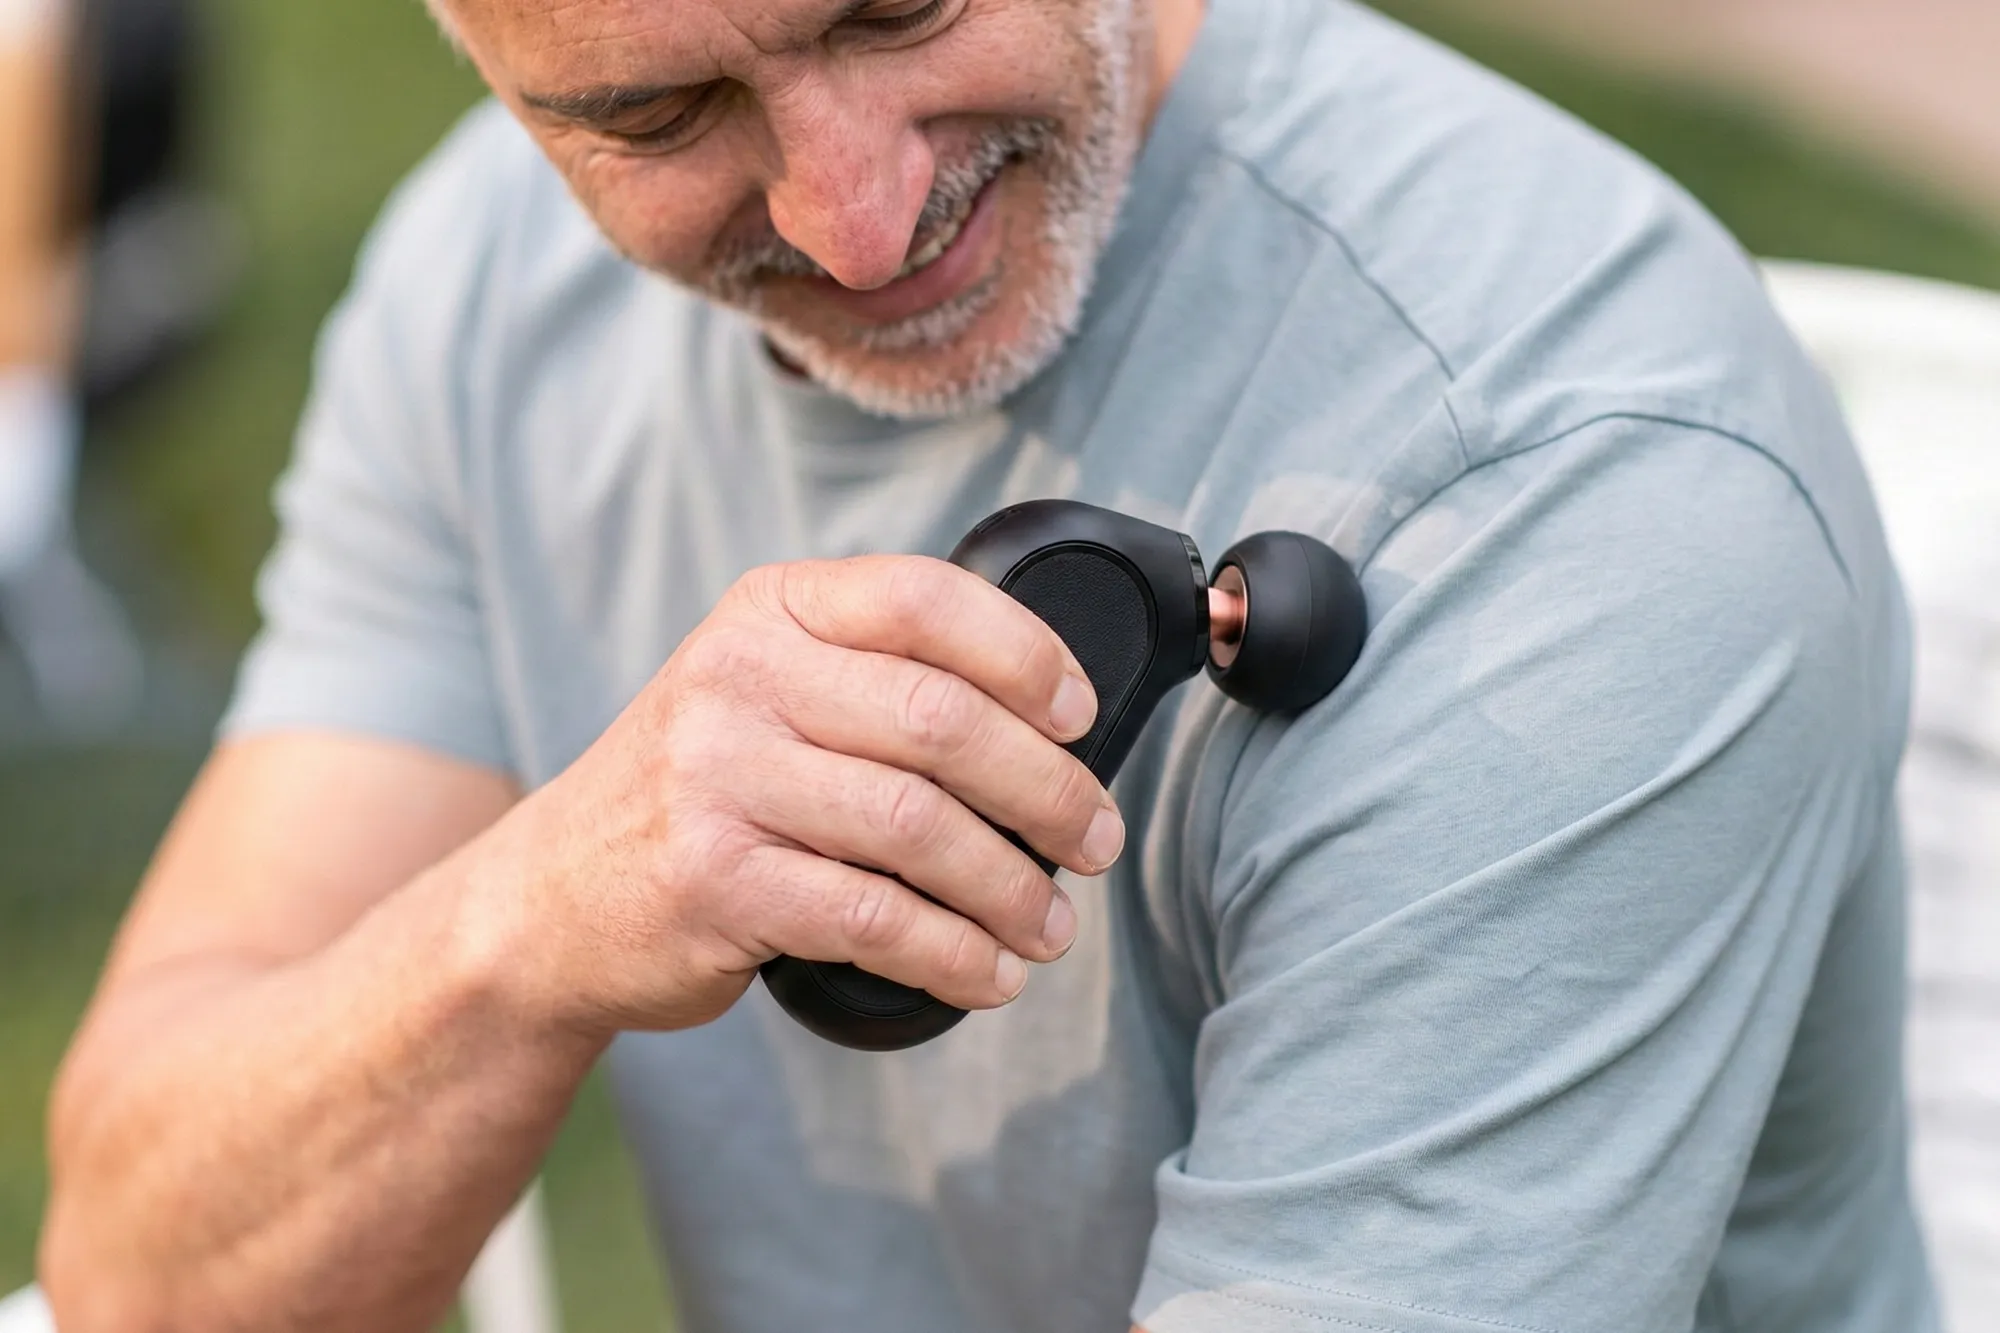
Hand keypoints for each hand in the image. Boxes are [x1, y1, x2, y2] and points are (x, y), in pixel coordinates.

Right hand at [476, 555, 1126, 1036]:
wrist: (547, 898)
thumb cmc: (695, 792)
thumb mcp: (760, 691)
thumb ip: (871, 677)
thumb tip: (1050, 726)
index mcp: (769, 611)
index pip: (925, 599)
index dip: (1028, 655)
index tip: (1083, 719)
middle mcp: (738, 678)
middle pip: (941, 723)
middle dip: (1048, 791)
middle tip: (1095, 841)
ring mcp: (716, 778)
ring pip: (918, 828)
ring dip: (1012, 888)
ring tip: (1050, 924)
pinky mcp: (713, 882)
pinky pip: (874, 918)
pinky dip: (954, 954)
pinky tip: (989, 972)